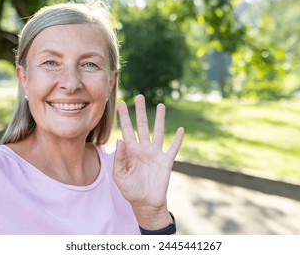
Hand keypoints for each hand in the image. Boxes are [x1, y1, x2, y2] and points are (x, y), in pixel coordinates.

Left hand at [113, 95, 183, 228]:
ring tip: (160, 105)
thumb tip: (120, 139)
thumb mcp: (119, 176)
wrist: (145, 203)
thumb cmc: (130, 190)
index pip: (127, 129)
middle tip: (139, 96)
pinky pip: (173, 148)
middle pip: (142, 126)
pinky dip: (177, 139)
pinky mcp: (166, 161)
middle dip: (141, 111)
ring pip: (158, 132)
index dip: (124, 117)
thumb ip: (118, 158)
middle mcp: (143, 148)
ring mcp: (156, 153)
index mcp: (131, 150)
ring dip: (160, 119)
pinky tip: (180, 129)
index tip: (122, 103)